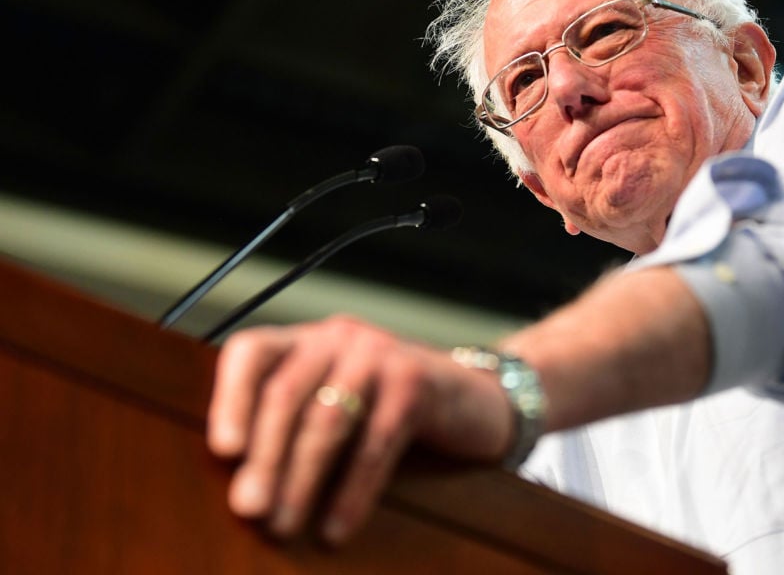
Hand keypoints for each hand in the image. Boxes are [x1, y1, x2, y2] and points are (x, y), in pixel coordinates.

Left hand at [206, 315, 512, 543]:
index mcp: (309, 340)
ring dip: (300, 480)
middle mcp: (340, 338)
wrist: (479, 400)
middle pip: (286, 393)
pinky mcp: (416, 384)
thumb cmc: (394, 411)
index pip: (252, 353)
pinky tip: (336, 528)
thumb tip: (239, 483)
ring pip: (328, 420)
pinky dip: (352, 492)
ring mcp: (380, 356)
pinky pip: (376, 444)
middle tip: (247, 508)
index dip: (230, 398)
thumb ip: (296, 421)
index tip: (223, 451)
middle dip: (264, 457)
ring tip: (281, 525)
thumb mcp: (340, 402)